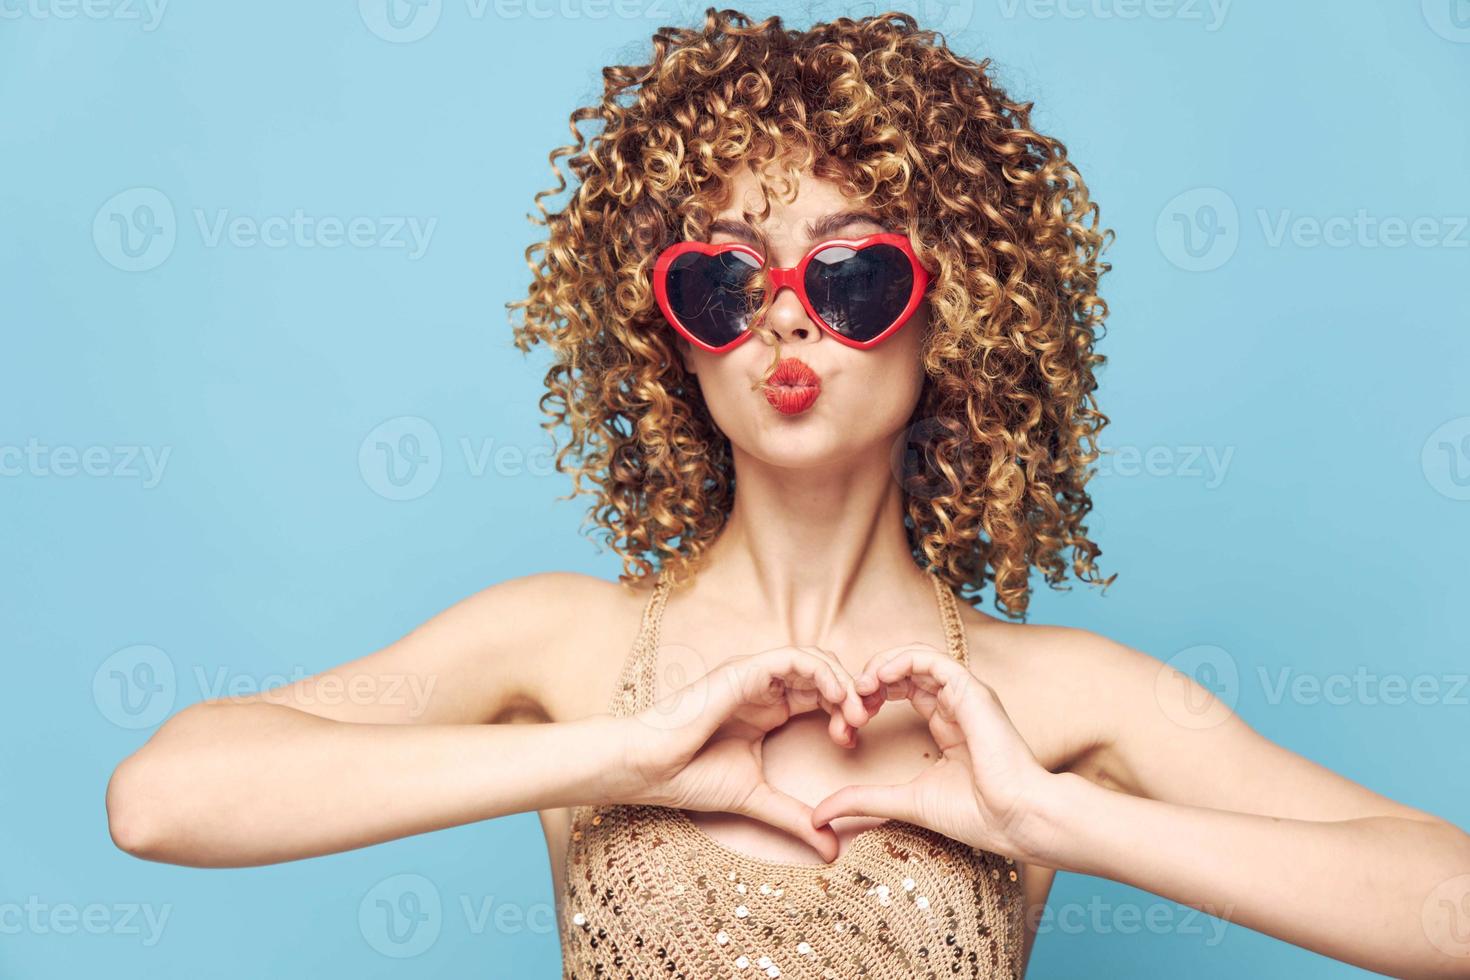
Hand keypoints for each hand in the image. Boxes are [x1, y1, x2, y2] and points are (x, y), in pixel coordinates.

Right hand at [615, 645, 871, 861]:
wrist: (651, 769)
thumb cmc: (691, 777)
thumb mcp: (758, 798)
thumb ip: (796, 818)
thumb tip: (832, 850)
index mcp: (769, 709)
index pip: (819, 696)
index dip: (844, 713)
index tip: (851, 744)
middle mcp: (765, 688)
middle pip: (823, 675)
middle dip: (850, 696)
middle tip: (861, 725)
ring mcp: (754, 676)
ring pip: (812, 660)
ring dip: (840, 681)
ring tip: (853, 713)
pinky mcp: (744, 671)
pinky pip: (792, 657)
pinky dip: (820, 671)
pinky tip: (835, 697)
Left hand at [810, 644, 1056, 862]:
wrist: (1016, 821)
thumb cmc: (976, 814)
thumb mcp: (903, 801)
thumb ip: (863, 800)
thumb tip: (818, 814)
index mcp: (948, 722)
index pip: (905, 689)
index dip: (874, 695)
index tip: (850, 719)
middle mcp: (958, 703)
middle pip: (908, 669)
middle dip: (874, 677)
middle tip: (849, 698)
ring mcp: (967, 695)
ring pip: (919, 657)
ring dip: (884, 664)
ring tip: (860, 685)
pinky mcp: (973, 692)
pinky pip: (934, 660)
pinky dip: (903, 661)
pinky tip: (880, 678)